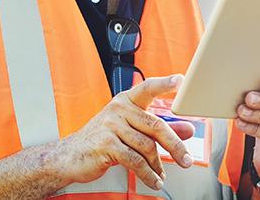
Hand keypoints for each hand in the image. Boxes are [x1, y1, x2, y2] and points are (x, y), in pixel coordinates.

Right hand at [50, 75, 195, 190]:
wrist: (70, 155)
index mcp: (125, 101)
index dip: (164, 84)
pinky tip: (153, 180)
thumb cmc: (102, 140)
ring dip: (158, 165)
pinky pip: (135, 160)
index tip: (180, 80)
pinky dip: (147, 174)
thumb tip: (188, 129)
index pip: (147, 88)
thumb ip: (159, 129)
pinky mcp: (106, 144)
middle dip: (175, 146)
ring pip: (146, 146)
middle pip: (155, 125)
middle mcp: (118, 109)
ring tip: (161, 175)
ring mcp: (110, 125)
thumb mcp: (131, 131)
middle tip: (187, 160)